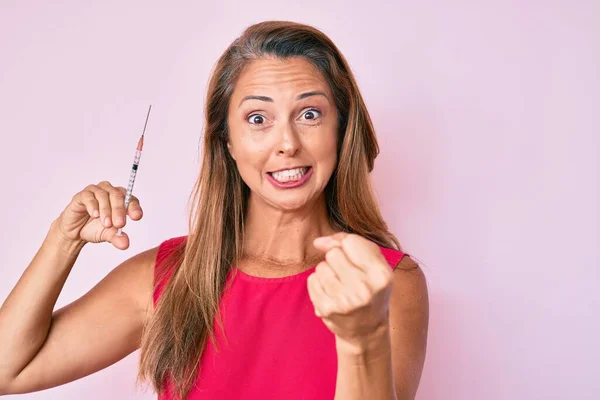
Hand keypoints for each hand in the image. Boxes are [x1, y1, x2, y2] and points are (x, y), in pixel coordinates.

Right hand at [52, 181, 142, 249]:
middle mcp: (110, 192)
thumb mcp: (108, 235)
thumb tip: (125, 244)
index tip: (136, 217)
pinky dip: (93, 205)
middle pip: (118, 195)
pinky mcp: (82, 195)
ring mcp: (96, 191)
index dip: (134, 207)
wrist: (75, 232)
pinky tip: (95, 214)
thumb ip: (117, 238)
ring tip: (106, 224)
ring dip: (106, 210)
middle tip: (119, 224)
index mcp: (121, 200)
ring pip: (104, 195)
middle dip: (119, 210)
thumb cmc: (95, 228)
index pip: (131, 199)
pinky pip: (89, 196)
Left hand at [308, 233, 393, 350]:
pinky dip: (318, 283)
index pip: (351, 242)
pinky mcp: (326, 309)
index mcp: (381, 275)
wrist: (366, 330)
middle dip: (337, 260)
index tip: (350, 255)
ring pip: (321, 266)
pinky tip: (331, 293)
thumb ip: (352, 243)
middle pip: (333, 253)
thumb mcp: (375, 265)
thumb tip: (318, 242)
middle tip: (347, 275)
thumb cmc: (370, 290)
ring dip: (327, 272)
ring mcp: (344, 301)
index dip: (346, 244)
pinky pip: (312, 280)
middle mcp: (364, 289)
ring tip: (340, 285)